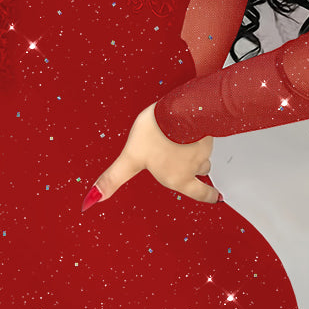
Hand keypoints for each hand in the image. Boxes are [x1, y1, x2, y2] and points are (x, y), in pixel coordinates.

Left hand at [82, 102, 221, 210]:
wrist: (179, 109)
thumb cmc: (158, 133)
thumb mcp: (130, 158)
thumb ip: (114, 178)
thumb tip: (92, 199)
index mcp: (179, 177)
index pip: (200, 192)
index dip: (208, 196)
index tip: (216, 198)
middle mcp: (195, 164)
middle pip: (203, 171)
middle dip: (202, 174)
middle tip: (206, 175)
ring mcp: (204, 144)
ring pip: (204, 151)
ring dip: (200, 150)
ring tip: (192, 143)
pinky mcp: (208, 125)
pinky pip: (207, 131)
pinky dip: (201, 130)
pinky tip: (193, 123)